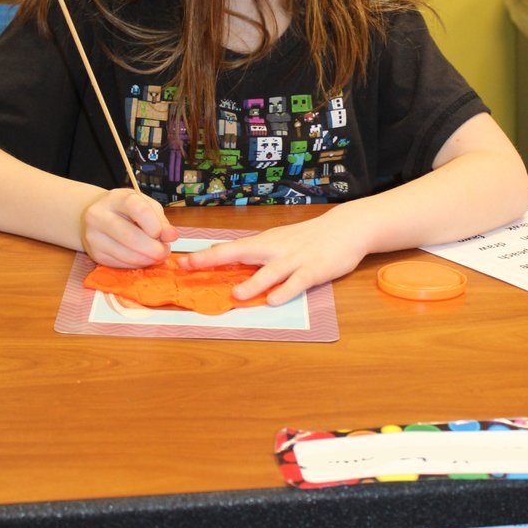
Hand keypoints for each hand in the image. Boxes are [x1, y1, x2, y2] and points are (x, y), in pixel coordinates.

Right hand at [81, 188, 178, 266]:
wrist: (97, 217)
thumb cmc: (126, 210)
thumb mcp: (145, 206)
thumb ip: (160, 220)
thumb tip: (171, 236)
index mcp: (116, 198)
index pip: (139, 210)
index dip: (156, 226)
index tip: (164, 235)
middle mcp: (99, 215)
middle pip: (131, 237)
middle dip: (154, 249)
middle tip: (165, 251)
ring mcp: (94, 236)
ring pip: (126, 254)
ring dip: (147, 259)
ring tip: (156, 256)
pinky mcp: (95, 253)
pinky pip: (120, 264)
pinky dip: (136, 264)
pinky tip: (142, 258)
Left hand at [178, 209, 367, 305]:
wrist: (346, 227)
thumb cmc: (310, 237)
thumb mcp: (280, 241)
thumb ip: (259, 254)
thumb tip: (231, 263)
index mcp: (265, 243)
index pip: (230, 248)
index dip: (206, 256)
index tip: (182, 262)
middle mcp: (275, 249)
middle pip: (240, 253)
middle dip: (214, 260)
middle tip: (191, 267)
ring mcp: (294, 260)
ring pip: (270, 272)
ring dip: (252, 283)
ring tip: (236, 294)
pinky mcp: (313, 270)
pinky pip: (297, 282)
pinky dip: (285, 291)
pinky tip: (274, 299)